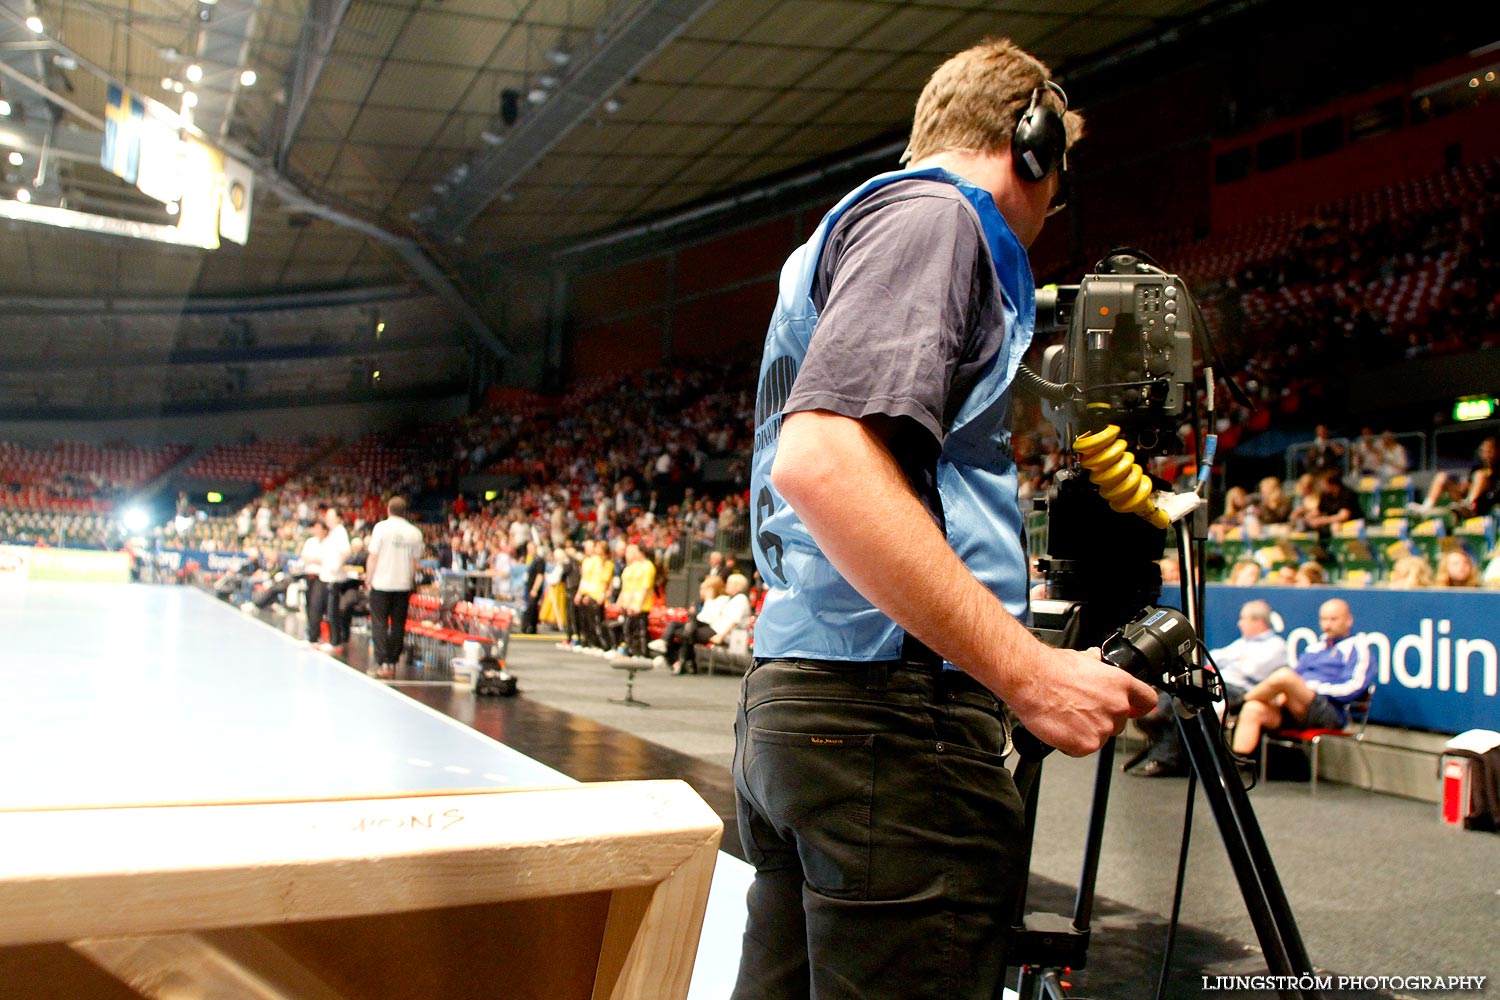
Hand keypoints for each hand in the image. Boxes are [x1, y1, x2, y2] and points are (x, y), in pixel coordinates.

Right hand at [1006, 647, 1159, 757]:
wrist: (1031, 680)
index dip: (1140, 706)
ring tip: (1067, 717)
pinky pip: (1083, 748)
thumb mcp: (1081, 657)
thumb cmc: (1052, 668)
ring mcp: (1104, 728)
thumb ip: (1096, 664)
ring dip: (1087, 731)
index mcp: (1120, 684)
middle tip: (1082, 711)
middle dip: (1104, 719)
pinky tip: (1061, 728)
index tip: (1134, 710)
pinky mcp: (1087, 744)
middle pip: (1120, 722)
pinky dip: (1072, 743)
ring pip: (1102, 736)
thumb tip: (1096, 659)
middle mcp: (1117, 706)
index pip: (1148, 700)